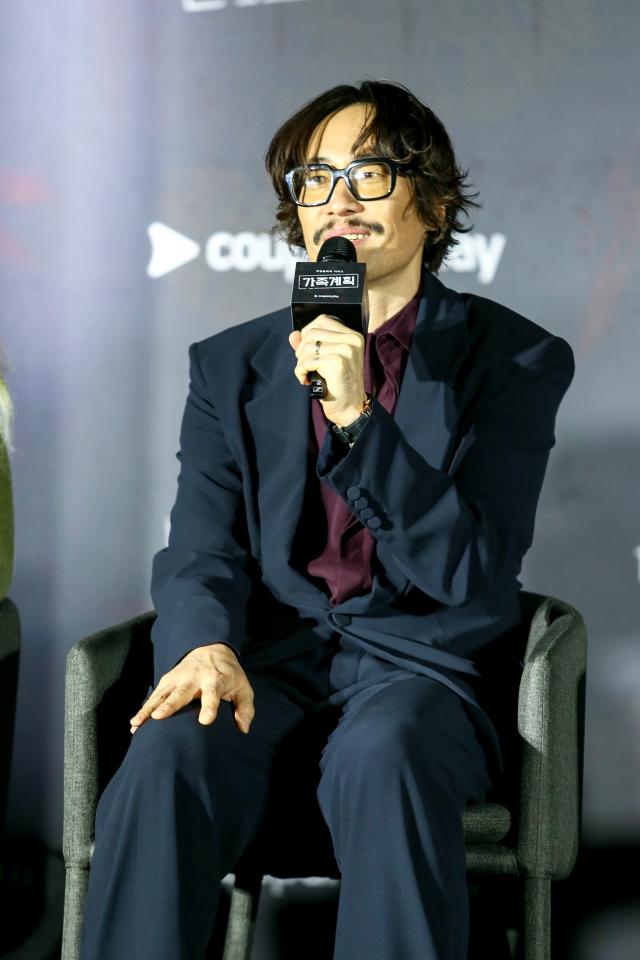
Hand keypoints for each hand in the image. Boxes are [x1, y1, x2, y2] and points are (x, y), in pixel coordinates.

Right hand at [129, 643, 254, 734]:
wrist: (211, 649)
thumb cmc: (229, 675)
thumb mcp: (243, 688)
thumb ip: (245, 708)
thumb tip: (243, 729)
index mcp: (215, 680)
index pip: (212, 693)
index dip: (209, 707)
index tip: (205, 720)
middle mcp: (194, 678)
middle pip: (181, 692)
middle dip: (170, 704)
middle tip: (160, 716)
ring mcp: (178, 678)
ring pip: (162, 694)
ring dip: (149, 708)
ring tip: (137, 723)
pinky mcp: (167, 680)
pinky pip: (154, 696)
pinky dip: (144, 709)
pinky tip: (135, 724)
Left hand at [288, 315, 366, 425]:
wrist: (350, 408)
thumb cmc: (338, 385)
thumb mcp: (324, 361)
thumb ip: (310, 346)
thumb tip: (293, 335)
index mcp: (352, 336)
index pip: (322, 320)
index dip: (307, 333)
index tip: (306, 350)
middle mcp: (352, 340)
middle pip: (312, 333)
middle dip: (301, 350)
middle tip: (305, 366)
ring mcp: (346, 350)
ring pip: (308, 347)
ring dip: (300, 363)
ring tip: (305, 374)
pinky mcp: (338, 363)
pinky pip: (308, 361)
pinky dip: (301, 371)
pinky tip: (306, 380)